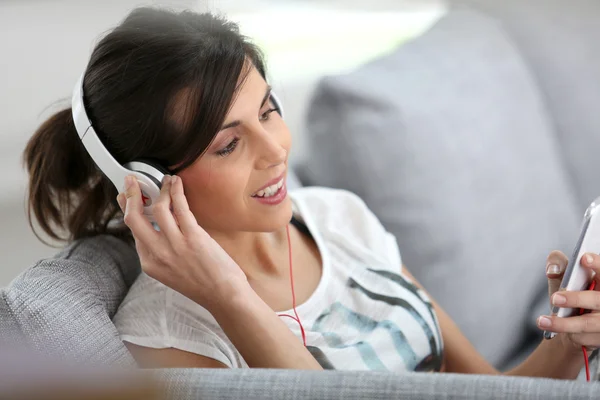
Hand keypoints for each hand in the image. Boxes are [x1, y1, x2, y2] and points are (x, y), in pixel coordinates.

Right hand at [117, 175, 248, 310]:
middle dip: (130, 194)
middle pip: (134, 218)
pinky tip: (176, 183)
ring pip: (158, 209)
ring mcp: (174, 245)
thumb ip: (160, 251)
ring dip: (160, 189)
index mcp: (149, 263)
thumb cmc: (203, 284)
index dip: (129, 209)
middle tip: (132, 180)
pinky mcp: (193, 237)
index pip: (133, 231)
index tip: (128, 196)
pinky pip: (180, 207)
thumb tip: (158, 225)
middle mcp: (157, 254)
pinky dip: (176, 191)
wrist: (223, 296)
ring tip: (165, 180)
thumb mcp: (171, 272)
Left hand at [538, 250, 599, 350]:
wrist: (573, 327)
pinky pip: (585, 338)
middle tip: (555, 298)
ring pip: (588, 323)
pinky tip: (559, 332)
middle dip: (576, 298)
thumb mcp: (563, 279)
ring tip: (542, 321)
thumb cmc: (571, 298)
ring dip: (563, 324)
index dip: (598, 264)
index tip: (584, 258)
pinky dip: (569, 335)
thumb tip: (552, 269)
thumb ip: (558, 266)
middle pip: (597, 300)